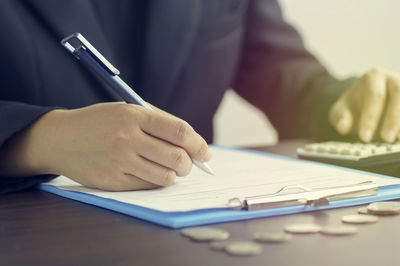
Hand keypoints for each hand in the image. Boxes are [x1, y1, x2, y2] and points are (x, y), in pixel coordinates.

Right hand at [0, 102, 210, 190]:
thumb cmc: (101, 123)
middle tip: (187, 163)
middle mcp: (127, 138)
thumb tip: (192, 142)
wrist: (60, 139)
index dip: (198, 144)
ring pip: (166, 176)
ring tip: (167, 167)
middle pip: (177, 157)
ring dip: (173, 174)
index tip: (206, 153)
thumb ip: (158, 123)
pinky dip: (155, 180)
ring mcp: (119, 161)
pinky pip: (148, 186)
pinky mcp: (112, 181)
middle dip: (189, 163)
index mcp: (133, 115)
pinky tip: (149, 172)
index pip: (179, 131)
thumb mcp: (126, 111)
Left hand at [329, 68, 399, 142]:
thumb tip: (343, 127)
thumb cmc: (353, 106)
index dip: (370, 117)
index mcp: (373, 77)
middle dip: (393, 118)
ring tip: (398, 140)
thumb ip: (340, 117)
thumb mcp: (341, 110)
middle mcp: (393, 79)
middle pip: (399, 94)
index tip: (364, 138)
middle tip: (386, 139)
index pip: (374, 95)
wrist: (365, 100)